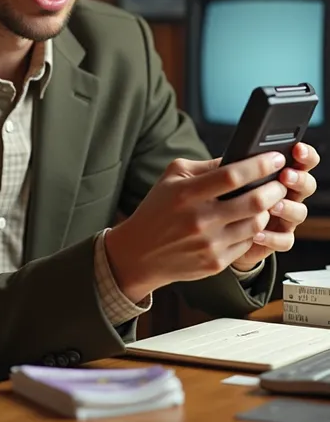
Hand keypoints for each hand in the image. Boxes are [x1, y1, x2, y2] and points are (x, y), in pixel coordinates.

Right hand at [104, 151, 287, 302]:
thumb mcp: (172, 177)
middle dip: (275, 188)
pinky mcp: (216, 263)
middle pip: (253, 201)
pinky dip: (253, 230)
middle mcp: (200, 220)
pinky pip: (247, 243)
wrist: (139, 252)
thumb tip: (238, 158)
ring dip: (267, 210)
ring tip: (267, 200)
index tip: (275, 158)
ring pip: (256, 224)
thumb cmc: (157, 209)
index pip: (232, 176)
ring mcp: (209, 244)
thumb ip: (205, 166)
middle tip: (281, 181)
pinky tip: (250, 220)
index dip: (260, 165)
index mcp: (187, 193)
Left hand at [232, 142, 318, 271]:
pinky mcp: (277, 239)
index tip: (297, 149)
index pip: (302, 160)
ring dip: (289, 208)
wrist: (218, 228)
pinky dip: (273, 237)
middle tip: (285, 175)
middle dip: (300, 179)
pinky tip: (257, 233)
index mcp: (279, 173)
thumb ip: (236, 164)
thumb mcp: (227, 175)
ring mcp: (285, 217)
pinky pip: (285, 240)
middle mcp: (287, 194)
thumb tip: (236, 154)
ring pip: (300, 212)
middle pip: (307, 185)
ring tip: (272, 207)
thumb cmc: (224, 194)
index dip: (305, 154)